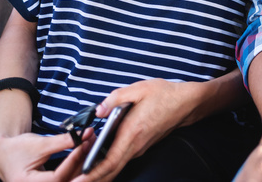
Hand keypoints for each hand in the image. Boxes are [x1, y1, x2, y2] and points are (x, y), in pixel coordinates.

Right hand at [0, 131, 93, 181]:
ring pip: (69, 181)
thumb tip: (84, 134)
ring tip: (89, 147)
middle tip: (91, 145)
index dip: (72, 161)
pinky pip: (67, 179)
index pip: (57, 177)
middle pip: (66, 181)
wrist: (5, 154)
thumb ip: (62, 141)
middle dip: (81, 163)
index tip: (83, 146)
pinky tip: (84, 157)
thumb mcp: (39, 143)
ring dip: (81, 165)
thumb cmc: (17, 149)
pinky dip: (76, 169)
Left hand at [71, 79, 211, 181]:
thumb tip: (97, 110)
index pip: (111, 161)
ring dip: (99, 171)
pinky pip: (122, 159)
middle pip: (112, 170)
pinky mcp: (142, 146)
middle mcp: (136, 145)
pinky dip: (108, 164)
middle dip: (93, 178)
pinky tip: (96, 159)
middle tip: (75, 181)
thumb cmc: (164, 95)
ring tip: (81, 172)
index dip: (94, 172)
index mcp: (132, 132)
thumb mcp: (138, 89)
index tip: (80, 178)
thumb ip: (114, 98)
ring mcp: (140, 147)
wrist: (186, 102)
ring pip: (116, 166)